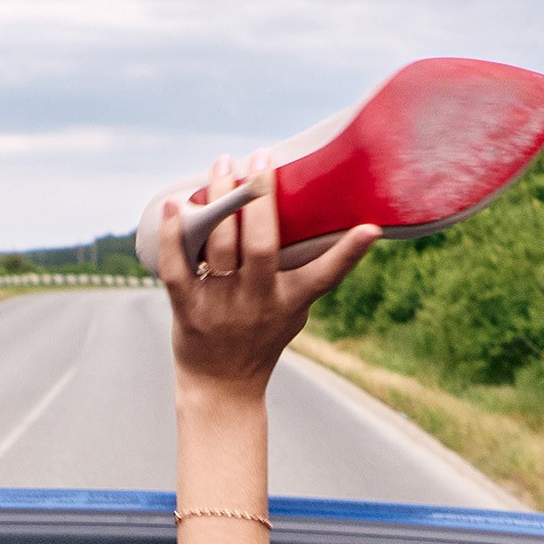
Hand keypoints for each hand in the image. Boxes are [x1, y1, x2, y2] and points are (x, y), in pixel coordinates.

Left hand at [160, 153, 379, 398]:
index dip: (349, 253)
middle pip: (261, 246)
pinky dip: (173, 236)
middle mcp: (258, 303)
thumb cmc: (263, 339)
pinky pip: (178, 270)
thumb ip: (306, 274)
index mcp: (290, 302)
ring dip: (220, 200)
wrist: (223, 387)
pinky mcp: (188, 312)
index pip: (326, 276)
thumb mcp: (294, 312)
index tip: (370, 228)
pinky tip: (173, 204)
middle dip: (260, 197)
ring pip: (220, 247)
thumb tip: (334, 225)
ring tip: (223, 164)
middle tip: (260, 156)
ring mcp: (221, 308)